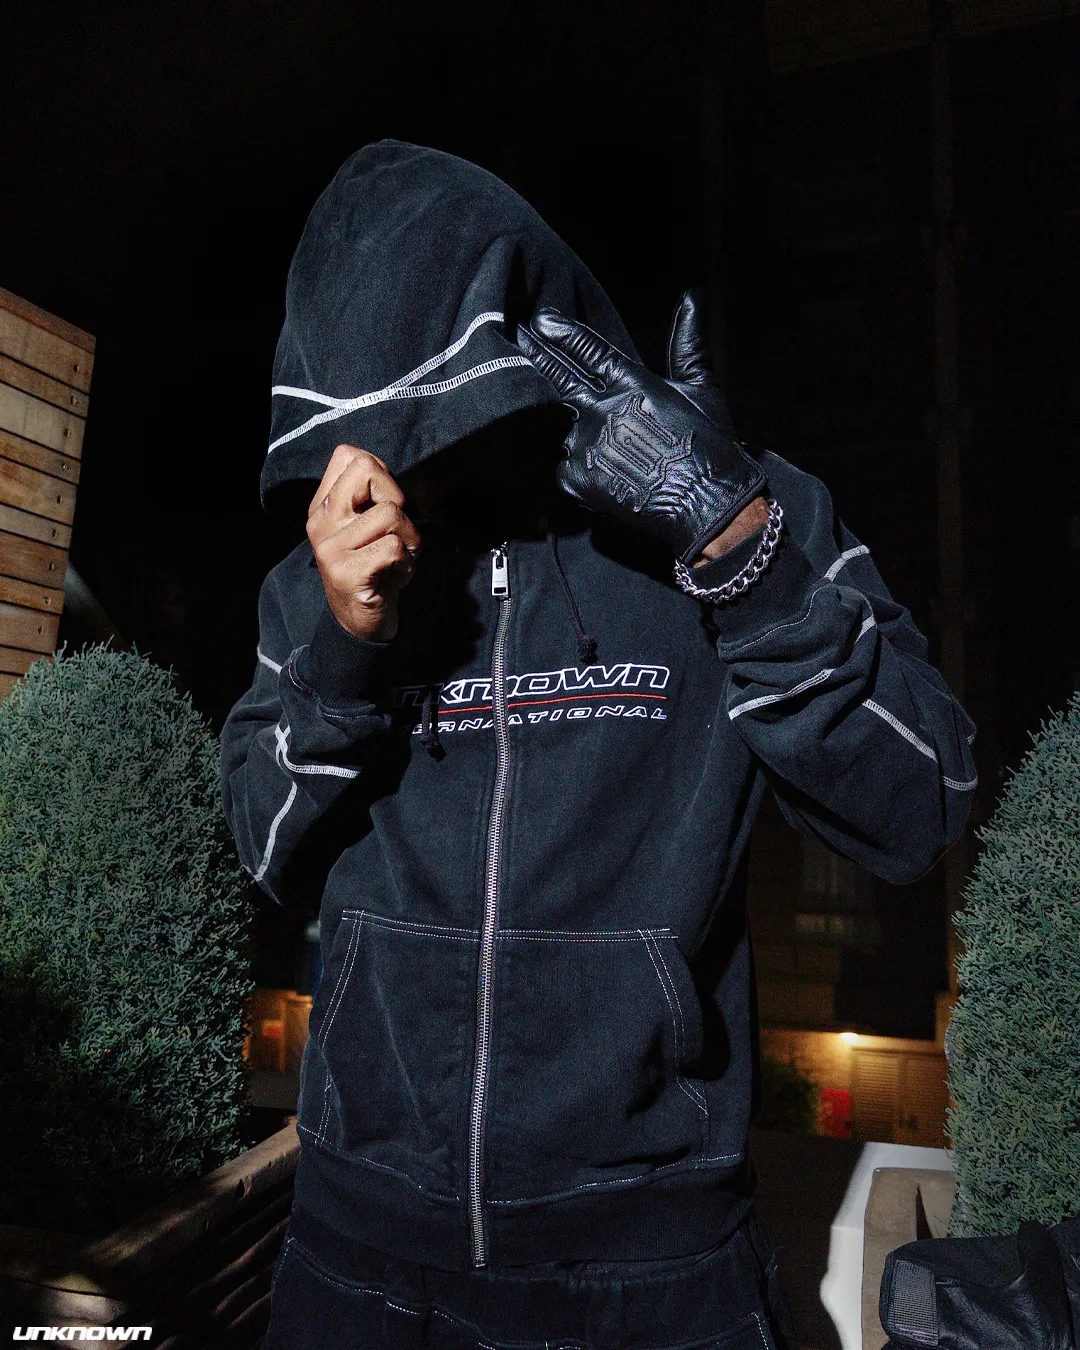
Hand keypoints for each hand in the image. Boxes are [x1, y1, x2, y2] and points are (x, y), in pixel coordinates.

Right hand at [306, 445, 420, 642]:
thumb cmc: (373, 571)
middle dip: (396, 498)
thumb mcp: (365, 529)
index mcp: (323, 506)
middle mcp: (321, 522)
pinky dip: (407, 562)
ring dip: (409, 539)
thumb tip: (384, 471)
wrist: (359, 625)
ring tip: (396, 559)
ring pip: (390, 513)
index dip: (380, 474)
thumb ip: (368, 498)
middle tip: (394, 530)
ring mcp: (331, 547)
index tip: (383, 504)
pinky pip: (394, 547)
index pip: (349, 456)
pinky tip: (395, 575)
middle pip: (367, 470)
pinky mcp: (347, 571)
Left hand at [514, 290, 765, 564]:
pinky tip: (607, 478)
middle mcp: (602, 409)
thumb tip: (691, 295)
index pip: (587, 350)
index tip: (541, 320)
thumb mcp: (701, 388)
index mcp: (631, 383)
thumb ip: (687, 342)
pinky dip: (580, 470)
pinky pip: (566, 468)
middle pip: (560, 378)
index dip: (562, 333)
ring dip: (581, 434)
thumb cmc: (708, 445)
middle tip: (521, 338)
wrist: (705, 503)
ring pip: (568, 431)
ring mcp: (587, 444)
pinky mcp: (578, 478)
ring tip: (613, 452)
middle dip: (537, 355)